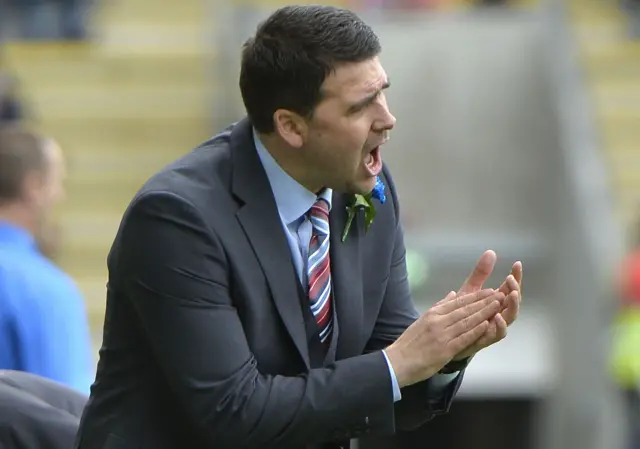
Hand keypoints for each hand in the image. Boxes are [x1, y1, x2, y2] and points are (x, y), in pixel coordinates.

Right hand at [385, 288, 504, 387]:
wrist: (398, 361)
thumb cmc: (410, 343)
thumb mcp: (422, 320)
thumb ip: (439, 307)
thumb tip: (452, 294)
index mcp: (433, 314)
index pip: (458, 302)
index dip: (476, 296)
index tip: (489, 290)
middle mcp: (438, 321)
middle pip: (465, 309)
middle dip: (484, 301)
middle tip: (499, 294)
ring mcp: (442, 335)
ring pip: (467, 321)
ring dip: (484, 313)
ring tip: (497, 306)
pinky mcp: (445, 349)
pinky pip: (463, 337)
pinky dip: (475, 330)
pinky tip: (486, 324)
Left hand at [451, 250, 522, 360]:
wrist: (446, 338)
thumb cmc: (461, 314)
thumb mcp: (469, 291)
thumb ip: (480, 274)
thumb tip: (491, 252)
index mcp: (495, 302)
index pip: (510, 288)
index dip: (515, 277)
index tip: (517, 264)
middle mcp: (498, 313)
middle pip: (513, 302)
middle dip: (515, 290)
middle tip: (511, 280)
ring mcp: (494, 327)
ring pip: (510, 317)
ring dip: (512, 306)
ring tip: (510, 294)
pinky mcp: (486, 339)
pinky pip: (498, 334)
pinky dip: (500, 326)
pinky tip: (497, 317)